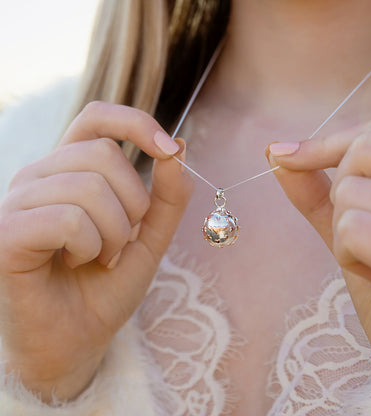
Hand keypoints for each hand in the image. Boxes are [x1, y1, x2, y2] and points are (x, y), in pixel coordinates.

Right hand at [0, 101, 193, 401]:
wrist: (77, 338)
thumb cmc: (108, 285)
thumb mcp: (150, 237)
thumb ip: (167, 196)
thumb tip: (179, 146)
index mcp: (71, 170)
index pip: (96, 117)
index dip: (136, 123)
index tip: (168, 149)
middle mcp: (40, 176)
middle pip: (103, 155)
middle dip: (132, 206)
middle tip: (119, 243)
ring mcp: (18, 201)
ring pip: (88, 187)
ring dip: (112, 234)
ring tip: (98, 258)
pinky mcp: (7, 232)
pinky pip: (68, 219)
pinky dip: (88, 247)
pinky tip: (74, 264)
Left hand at [266, 118, 370, 414]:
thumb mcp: (354, 236)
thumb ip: (318, 193)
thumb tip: (277, 151)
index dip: (325, 144)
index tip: (285, 157)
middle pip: (366, 152)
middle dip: (340, 192)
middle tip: (358, 234)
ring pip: (354, 193)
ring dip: (344, 234)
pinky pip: (359, 228)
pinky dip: (349, 253)